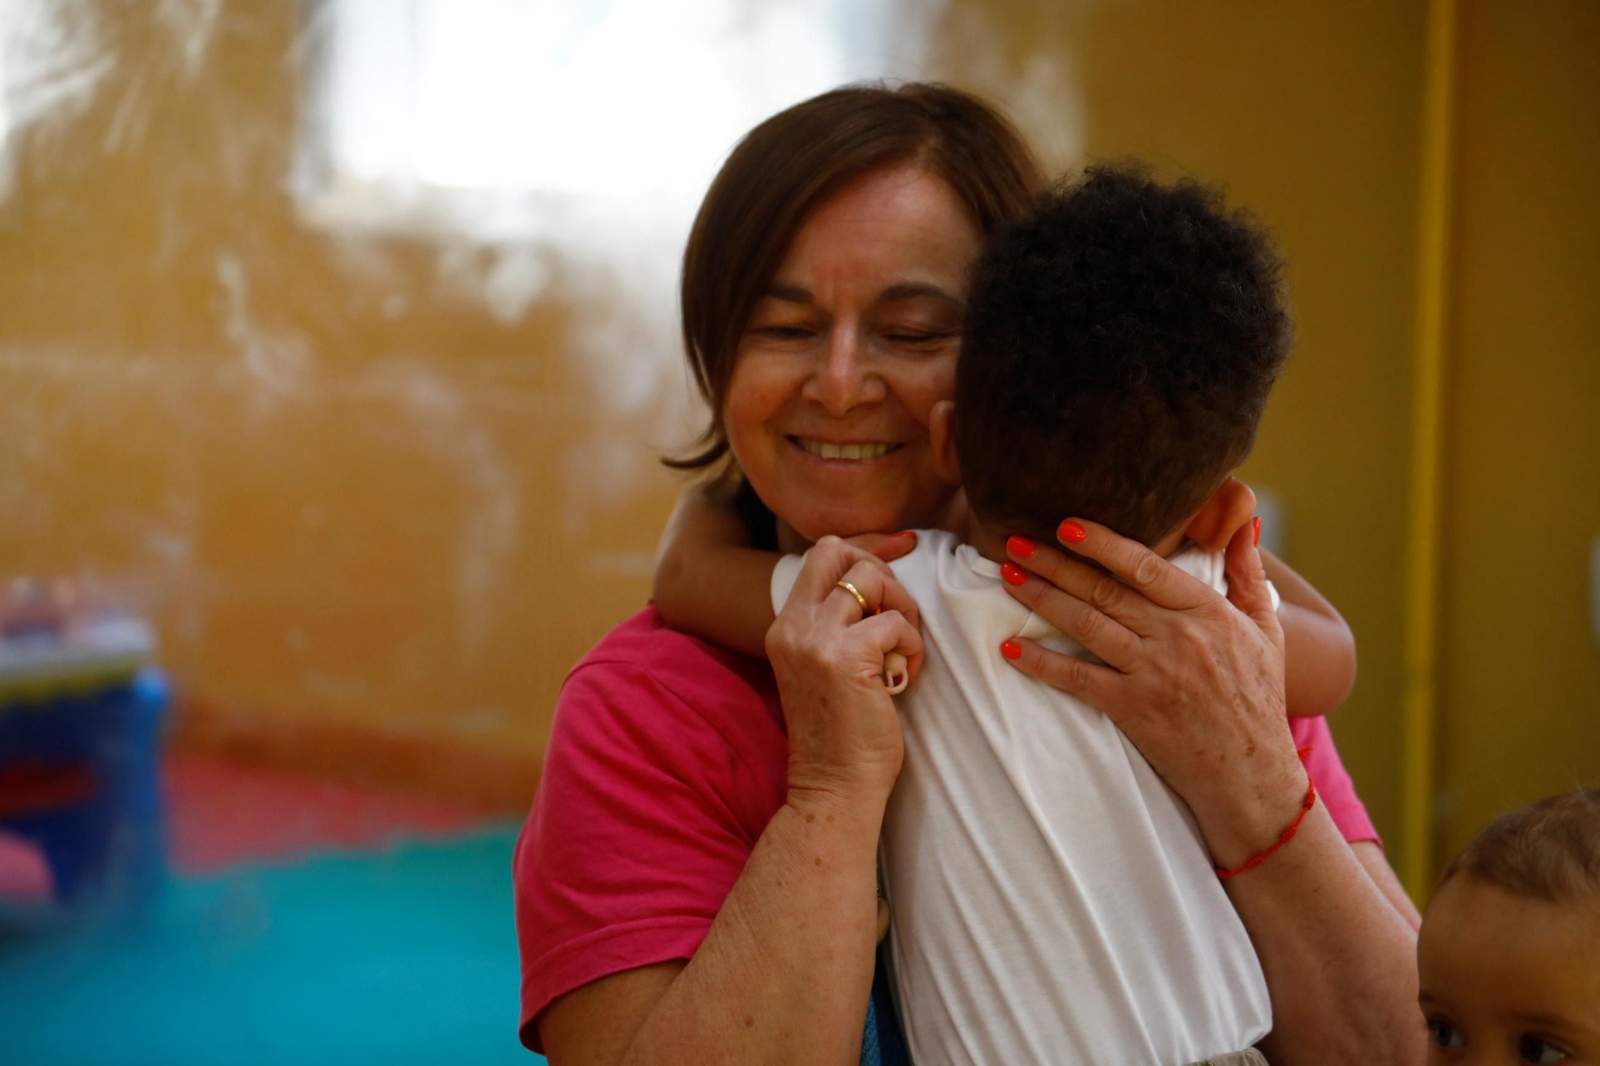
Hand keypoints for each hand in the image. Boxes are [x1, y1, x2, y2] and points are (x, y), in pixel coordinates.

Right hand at [767, 536, 923, 802]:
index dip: (866, 553)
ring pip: (871, 578)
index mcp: (785, 625)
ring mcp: (816, 639)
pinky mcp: (846, 657)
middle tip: (895, 615)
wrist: (833, 787)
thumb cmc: (841, 734)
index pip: (822, 555)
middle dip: (880, 571)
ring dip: (901, 608)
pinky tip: (903, 677)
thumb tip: (879, 586)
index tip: (895, 574)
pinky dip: (910, 645)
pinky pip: (895, 622)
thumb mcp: (823, 668)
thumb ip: (837, 626)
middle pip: (838, 550)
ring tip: (901, 649)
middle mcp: (793, 625)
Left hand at [999, 518, 1307, 867]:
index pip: (1146, 566)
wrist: (1253, 778)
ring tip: (1007, 576)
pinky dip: (1042, 663)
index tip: (1066, 524)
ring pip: (1086, 625)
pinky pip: (1078, 679)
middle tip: (1014, 541)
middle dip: (1054, 563)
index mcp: (1208, 612)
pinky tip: (1010, 649)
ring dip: (1042, 598)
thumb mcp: (1267, 631)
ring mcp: (1154, 673)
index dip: (1103, 543)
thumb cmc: (1258, 699)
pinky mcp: (1133, 709)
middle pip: (1105, 589)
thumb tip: (1246, 519)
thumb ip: (1248, 573)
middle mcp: (1178, 637)